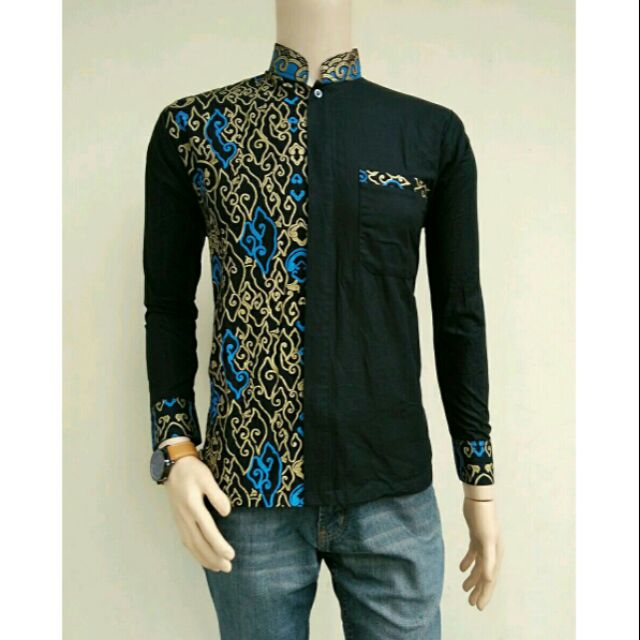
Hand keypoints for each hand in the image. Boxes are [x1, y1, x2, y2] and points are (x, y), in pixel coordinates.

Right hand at [164, 453, 235, 572]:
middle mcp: (184, 516)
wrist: (172, 465)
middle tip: (227, 568)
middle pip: (199, 542)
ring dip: (204, 558)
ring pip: (191, 544)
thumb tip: (227, 512)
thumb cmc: (192, 470)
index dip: (219, 544)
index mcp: (192, 505)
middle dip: (213, 557)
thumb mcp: (206, 477)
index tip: (231, 555)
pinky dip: (195, 552)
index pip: (207, 530)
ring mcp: (180, 520)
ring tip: (218, 568)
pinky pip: (186, 540)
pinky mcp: (178, 520)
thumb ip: (216, 495)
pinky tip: (203, 557)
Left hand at [460, 493, 503, 609]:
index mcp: (496, 555)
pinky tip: (461, 568)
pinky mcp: (476, 537)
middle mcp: (492, 552)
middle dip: (478, 589)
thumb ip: (488, 560)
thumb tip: (488, 580)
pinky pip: (473, 554)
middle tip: (470, 602)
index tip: (478, 607)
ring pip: (479, 566)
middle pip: (485, 575)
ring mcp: (484, 544)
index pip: (490, 580)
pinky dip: (468, 562)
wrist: (478, 499)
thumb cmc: (483, 519)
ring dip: (472, 578)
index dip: (485, 594)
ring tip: (464, 588)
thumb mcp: (486, 541)